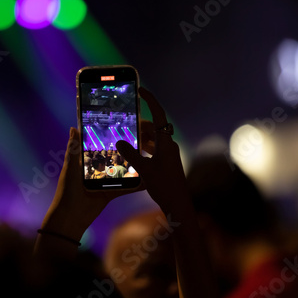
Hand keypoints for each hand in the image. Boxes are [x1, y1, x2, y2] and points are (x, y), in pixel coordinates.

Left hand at [40, 127, 142, 241]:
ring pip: (120, 172)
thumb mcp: (70, 168)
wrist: (70, 217)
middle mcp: (95, 171)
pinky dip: (134, 185)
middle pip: (111, 158)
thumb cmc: (67, 190)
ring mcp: (104, 182)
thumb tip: (73, 128)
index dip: (106, 139)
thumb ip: (73, 149)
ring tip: (145, 156)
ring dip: (131, 167)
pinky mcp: (110, 193)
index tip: (120, 128)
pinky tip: (146, 179)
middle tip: (139, 140)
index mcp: (84, 162)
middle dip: (123, 151)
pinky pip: (124, 188)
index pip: (97, 147)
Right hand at [117, 87, 188, 212]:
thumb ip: (131, 154)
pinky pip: (153, 149)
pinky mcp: (166, 162)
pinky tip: (132, 153)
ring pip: (152, 139)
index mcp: (166, 142)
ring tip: (124, 137)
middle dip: (138, 123)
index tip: (141, 91)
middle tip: (123, 123)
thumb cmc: (164, 187)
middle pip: (153, 127)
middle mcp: (169, 145)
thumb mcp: (144, 170)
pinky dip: (143, 147)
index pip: (158, 115)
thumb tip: (120, 141)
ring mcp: (168, 154)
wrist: (178, 205)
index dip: (150, 101)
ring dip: (140, 137)